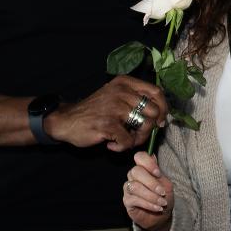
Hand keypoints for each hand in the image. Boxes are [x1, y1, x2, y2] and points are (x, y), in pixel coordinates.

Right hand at [45, 76, 167, 151]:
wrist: (67, 120)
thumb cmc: (95, 111)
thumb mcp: (115, 96)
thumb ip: (135, 99)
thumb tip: (160, 115)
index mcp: (125, 83)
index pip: (157, 92)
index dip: (163, 108)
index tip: (158, 121)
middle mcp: (121, 92)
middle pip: (154, 111)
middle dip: (151, 127)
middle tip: (139, 134)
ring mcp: (114, 107)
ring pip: (145, 126)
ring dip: (138, 139)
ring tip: (126, 141)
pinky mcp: (108, 124)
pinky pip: (129, 141)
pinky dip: (122, 147)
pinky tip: (112, 145)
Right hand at [123, 151, 172, 230]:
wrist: (162, 215)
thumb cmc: (164, 197)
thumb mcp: (166, 184)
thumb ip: (158, 172)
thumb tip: (153, 155)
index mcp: (144, 168)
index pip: (139, 157)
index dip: (148, 163)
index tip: (158, 174)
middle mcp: (134, 176)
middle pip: (136, 171)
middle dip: (151, 183)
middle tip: (163, 192)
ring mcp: (128, 188)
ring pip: (135, 187)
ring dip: (151, 196)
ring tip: (162, 203)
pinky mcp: (127, 201)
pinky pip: (135, 200)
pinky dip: (149, 204)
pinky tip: (157, 208)